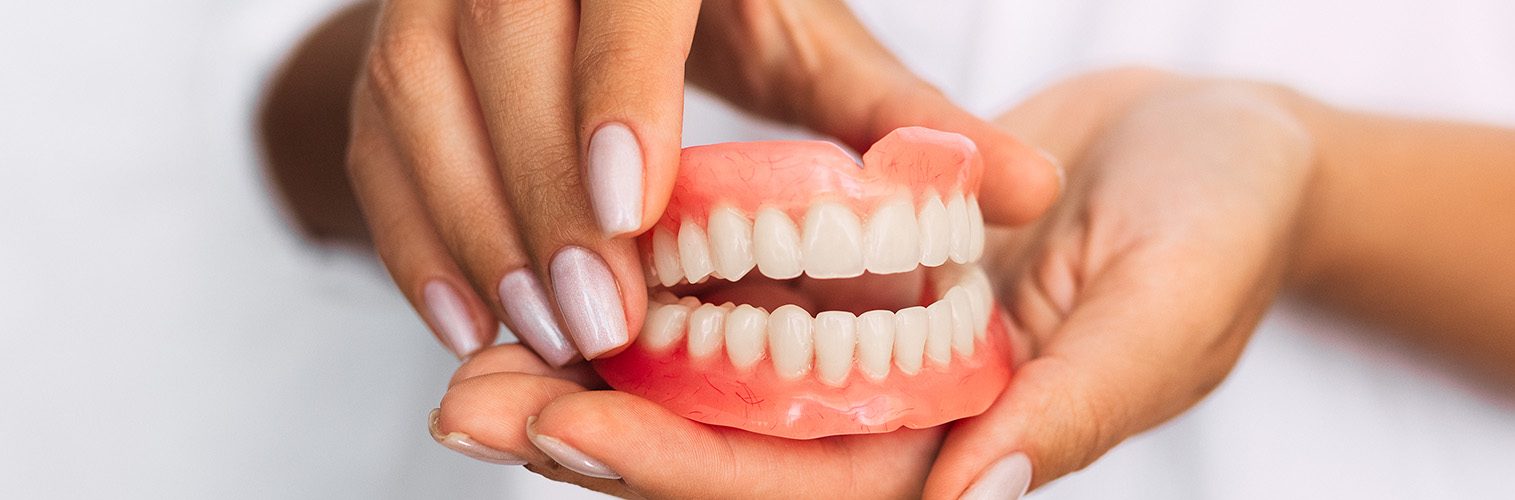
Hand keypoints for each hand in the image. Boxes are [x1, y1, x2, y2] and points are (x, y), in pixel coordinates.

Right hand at [344, 0, 1060, 365]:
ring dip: (473, 226)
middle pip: (502, 46)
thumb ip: (899, 119)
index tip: (639, 210)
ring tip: (544, 339)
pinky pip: (374, 136)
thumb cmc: (731, 5)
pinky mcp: (387, 44)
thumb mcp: (814, 44)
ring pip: (419, 93)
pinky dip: (413, 233)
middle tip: (600, 322)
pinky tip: (470, 322)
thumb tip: (1029, 189)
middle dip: (545, 191)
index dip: (616, 88)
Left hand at [427, 68, 1319, 497]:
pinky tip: (564, 276)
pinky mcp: (860, 290)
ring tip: (469, 362)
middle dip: (600, 439)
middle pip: (732, 460)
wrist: (1228, 143)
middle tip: (464, 409)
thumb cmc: (1226, 216)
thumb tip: (975, 489)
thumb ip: (1084, 399)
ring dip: (597, 382)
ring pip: (716, 394)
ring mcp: (880, 360)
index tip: (569, 430)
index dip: (687, 470)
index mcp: (980, 449)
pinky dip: (655, 301)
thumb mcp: (1170, 298)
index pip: (812, 491)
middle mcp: (913, 424)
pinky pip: (742, 309)